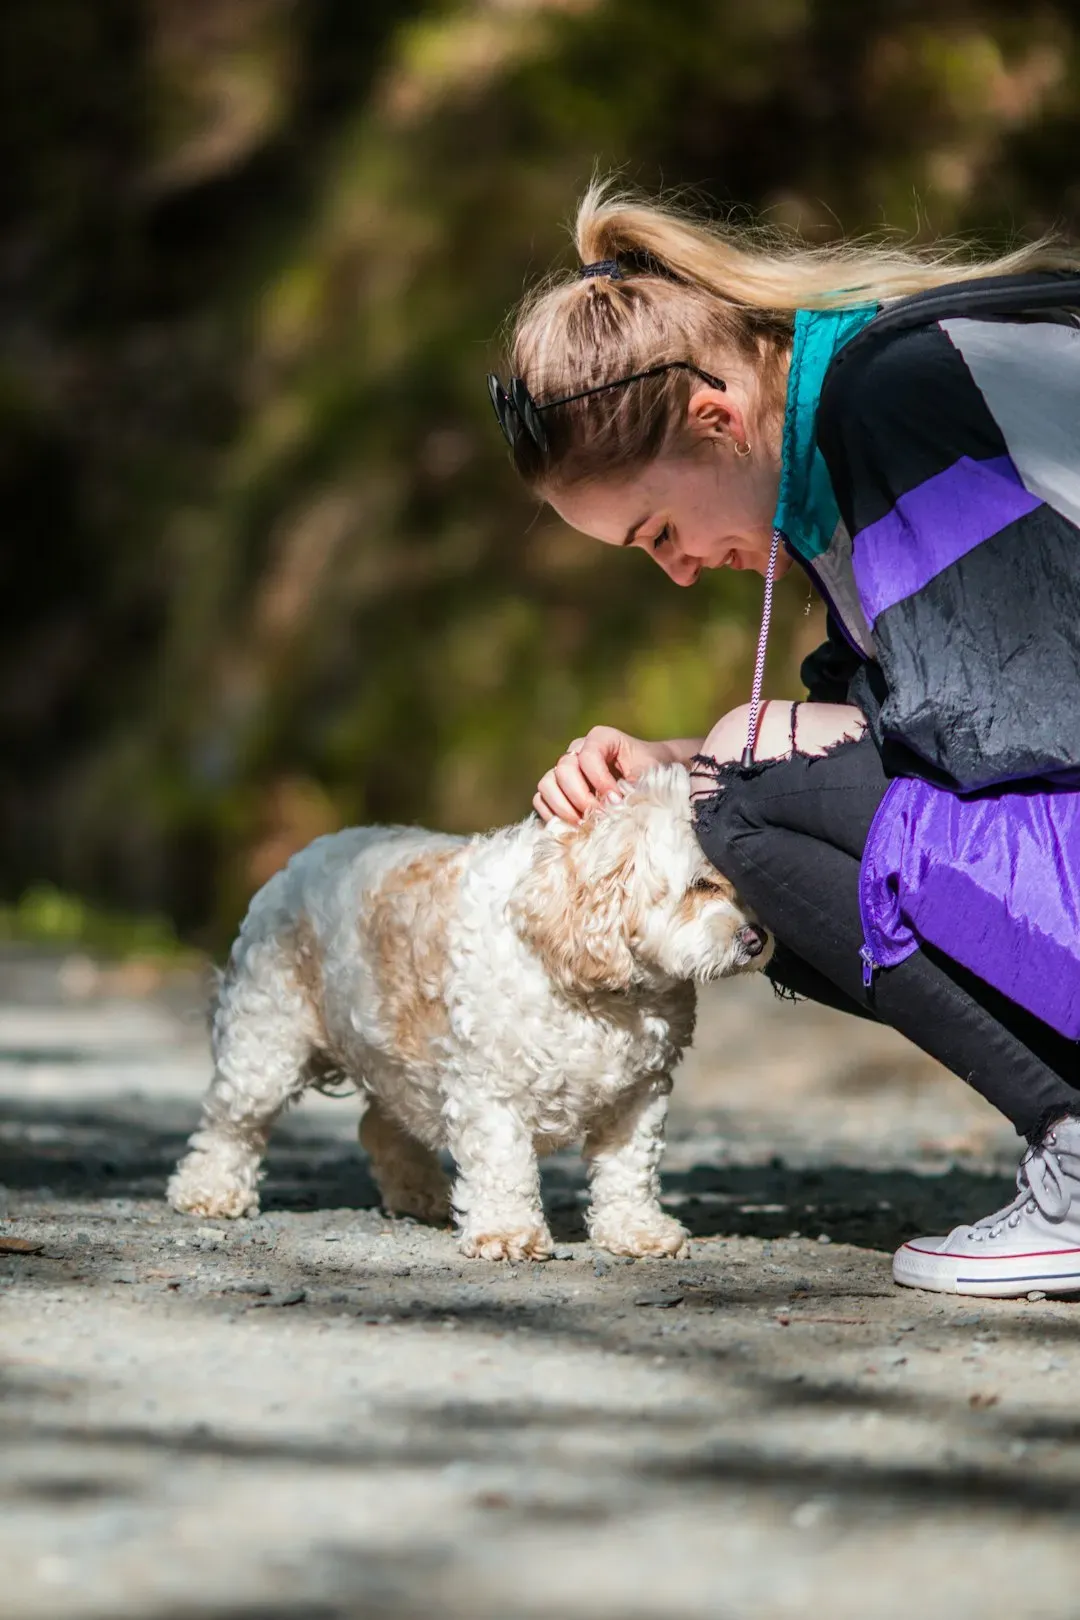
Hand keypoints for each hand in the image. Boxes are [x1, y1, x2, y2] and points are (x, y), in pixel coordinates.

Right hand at [533, 727, 688, 824]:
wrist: (652, 778)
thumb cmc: (653, 774)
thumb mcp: (650, 776)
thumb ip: (633, 788)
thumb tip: (611, 809)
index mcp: (601, 738)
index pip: (588, 756)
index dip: (600, 782)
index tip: (616, 801)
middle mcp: (578, 749)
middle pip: (563, 769)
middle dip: (580, 797)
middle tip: (598, 816)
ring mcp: (564, 769)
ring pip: (547, 784)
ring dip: (563, 807)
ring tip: (583, 824)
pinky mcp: (557, 788)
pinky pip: (541, 799)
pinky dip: (552, 814)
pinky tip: (573, 826)